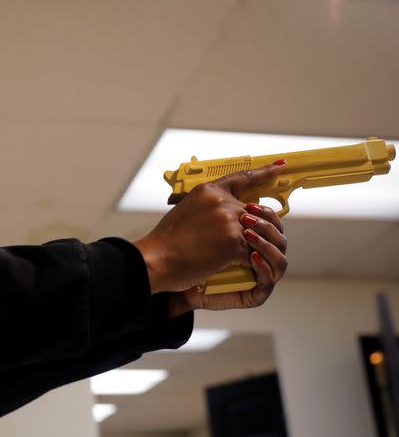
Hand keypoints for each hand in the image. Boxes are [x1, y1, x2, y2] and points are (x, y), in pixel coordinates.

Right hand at [132, 162, 287, 314]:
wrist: (156, 260)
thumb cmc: (164, 241)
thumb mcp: (184, 211)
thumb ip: (208, 208)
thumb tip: (226, 214)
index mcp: (208, 191)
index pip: (242, 178)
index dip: (264, 172)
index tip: (280, 167)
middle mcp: (221, 203)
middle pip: (257, 211)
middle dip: (265, 225)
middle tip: (267, 235)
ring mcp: (229, 223)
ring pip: (260, 233)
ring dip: (262, 245)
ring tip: (260, 255)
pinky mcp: (234, 244)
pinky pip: (254, 252)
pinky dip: (253, 262)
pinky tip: (250, 268)